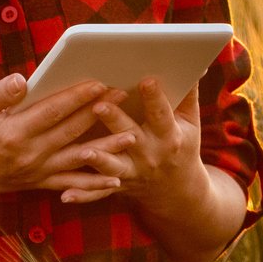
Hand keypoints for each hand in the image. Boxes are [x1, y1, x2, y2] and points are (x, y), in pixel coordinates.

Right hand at [0, 74, 140, 204]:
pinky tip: (116, 181)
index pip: (53, 111)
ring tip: (132, 136)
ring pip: (79, 159)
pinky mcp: (38, 183)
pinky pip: (71, 185)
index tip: (99, 83)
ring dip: (107, 148)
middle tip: (125, 97)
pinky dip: (94, 185)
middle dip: (101, 112)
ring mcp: (36, 171)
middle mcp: (29, 154)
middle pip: (73, 131)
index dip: (78, 97)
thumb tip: (23, 80)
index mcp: (13, 133)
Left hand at [78, 75, 206, 215]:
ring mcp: (132, 172)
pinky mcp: (118, 185)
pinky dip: (83, 195)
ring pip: (112, 166)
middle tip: (99, 105)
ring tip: (84, 150)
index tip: (147, 80)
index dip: (155, 98)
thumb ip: (188, 95)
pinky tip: (66, 195)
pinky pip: (98, 192)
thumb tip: (196, 66)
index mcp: (169, 136)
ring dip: (99, 159)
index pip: (162, 114)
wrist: (178, 190)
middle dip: (115, 121)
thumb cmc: (181, 145)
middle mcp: (150, 155)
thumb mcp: (189, 122)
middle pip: (130, 136)